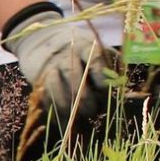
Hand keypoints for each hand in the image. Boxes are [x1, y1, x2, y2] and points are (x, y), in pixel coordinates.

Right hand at [5, 6, 114, 122]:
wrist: (45, 40)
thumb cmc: (80, 50)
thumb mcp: (97, 48)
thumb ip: (110, 62)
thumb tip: (121, 82)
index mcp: (85, 46)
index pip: (94, 59)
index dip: (100, 77)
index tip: (106, 91)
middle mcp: (66, 55)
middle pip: (73, 75)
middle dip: (84, 96)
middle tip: (93, 111)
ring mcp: (50, 67)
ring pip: (55, 86)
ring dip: (66, 105)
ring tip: (78, 117)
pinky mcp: (38, 79)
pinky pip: (43, 95)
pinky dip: (52, 110)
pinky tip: (62, 120)